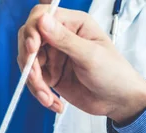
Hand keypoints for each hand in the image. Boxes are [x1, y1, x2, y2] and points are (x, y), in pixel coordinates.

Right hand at [18, 6, 145, 123]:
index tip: (32, 48)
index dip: (32, 31)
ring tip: (48, 97)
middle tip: (35, 77)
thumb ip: (64, 39)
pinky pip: (33, 81)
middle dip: (29, 61)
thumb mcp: (89, 55)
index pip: (42, 17)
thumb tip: (42, 20)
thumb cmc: (114, 74)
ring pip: (28, 63)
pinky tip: (52, 102)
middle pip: (29, 40)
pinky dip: (39, 93)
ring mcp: (53, 57)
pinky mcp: (49, 74)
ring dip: (34, 82)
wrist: (118, 101)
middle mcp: (60, 37)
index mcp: (74, 24)